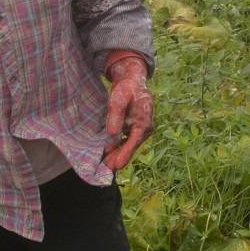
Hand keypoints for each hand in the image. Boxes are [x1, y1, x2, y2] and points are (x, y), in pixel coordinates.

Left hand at [101, 54, 152, 171]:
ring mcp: (140, 129)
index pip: (134, 142)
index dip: (125, 155)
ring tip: (105, 165)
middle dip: (119, 158)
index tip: (116, 166)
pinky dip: (117, 147)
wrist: (132, 81)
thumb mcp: (119, 98)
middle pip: (131, 147)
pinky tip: (108, 153)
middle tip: (106, 169)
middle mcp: (144, 128)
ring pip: (128, 145)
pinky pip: (126, 141)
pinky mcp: (133, 128)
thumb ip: (116, 116)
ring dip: (117, 154)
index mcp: (144, 123)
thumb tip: (112, 133)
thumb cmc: (127, 89)